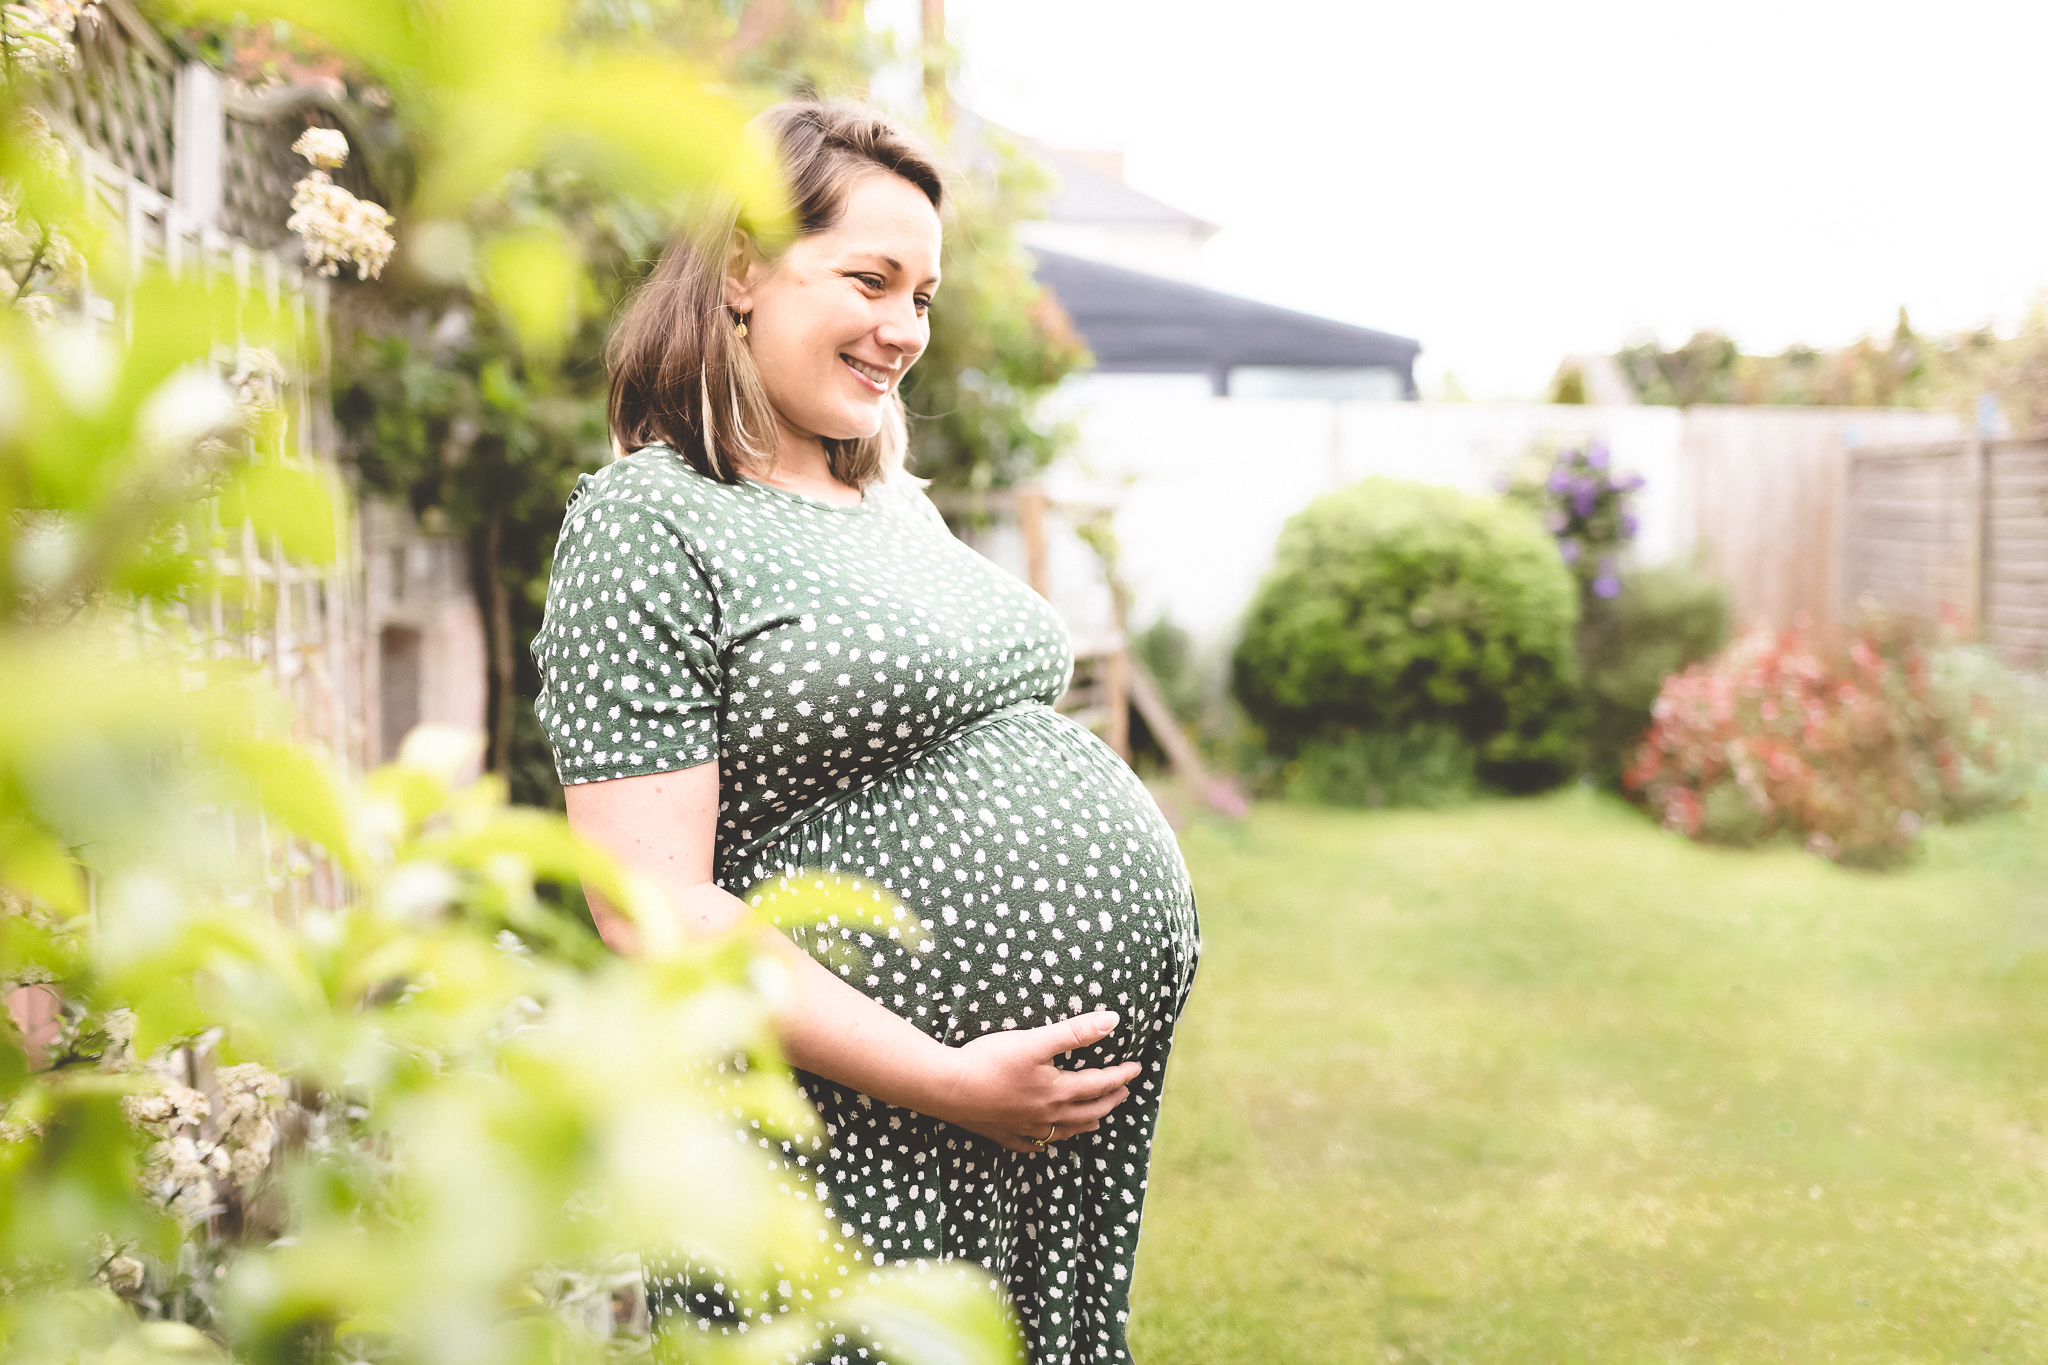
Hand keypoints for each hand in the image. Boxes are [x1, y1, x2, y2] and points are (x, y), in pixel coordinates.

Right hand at [923, 1011, 1141, 1153]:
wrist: (947, 1088)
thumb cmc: (991, 1061)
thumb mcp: (1036, 1041)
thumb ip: (1075, 1032)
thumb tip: (1114, 1021)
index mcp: (1058, 1092)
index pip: (1099, 1084)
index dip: (1120, 1076)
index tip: (1137, 1069)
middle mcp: (1047, 1115)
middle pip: (1088, 1111)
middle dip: (1109, 1101)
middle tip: (1123, 1093)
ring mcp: (1025, 1129)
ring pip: (1065, 1131)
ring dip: (1086, 1123)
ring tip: (1096, 1119)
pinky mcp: (1004, 1135)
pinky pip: (1033, 1144)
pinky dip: (1046, 1142)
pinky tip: (1046, 1141)